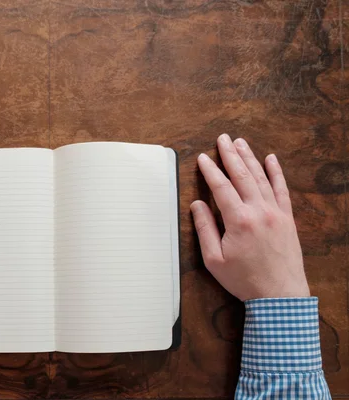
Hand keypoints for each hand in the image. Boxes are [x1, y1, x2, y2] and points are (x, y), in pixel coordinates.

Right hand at [190, 134, 309, 300]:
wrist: (280, 296)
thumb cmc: (244, 280)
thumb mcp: (214, 259)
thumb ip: (204, 229)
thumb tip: (196, 205)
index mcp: (238, 220)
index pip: (221, 187)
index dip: (210, 171)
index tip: (203, 158)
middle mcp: (259, 211)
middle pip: (242, 176)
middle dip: (230, 155)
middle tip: (223, 139)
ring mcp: (276, 213)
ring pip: (261, 178)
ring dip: (250, 158)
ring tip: (240, 143)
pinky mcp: (287, 219)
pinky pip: (282, 190)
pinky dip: (276, 173)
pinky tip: (271, 159)